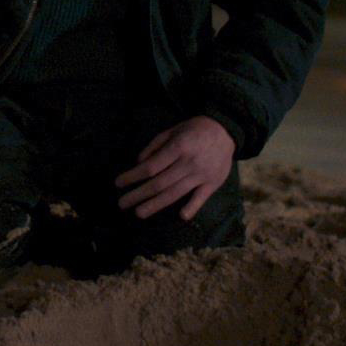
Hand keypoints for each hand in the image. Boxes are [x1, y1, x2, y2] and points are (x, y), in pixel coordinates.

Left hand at [114, 116, 234, 221]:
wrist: (226, 130)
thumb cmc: (195, 129)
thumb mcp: (173, 130)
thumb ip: (155, 145)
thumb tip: (139, 162)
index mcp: (178, 147)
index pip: (151, 166)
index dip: (133, 176)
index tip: (118, 183)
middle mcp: (189, 162)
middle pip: (160, 183)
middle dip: (139, 194)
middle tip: (122, 203)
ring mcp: (202, 174)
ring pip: (175, 193)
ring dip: (155, 205)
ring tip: (138, 213)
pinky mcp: (213, 183)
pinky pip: (201, 198)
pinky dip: (192, 207)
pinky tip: (181, 217)